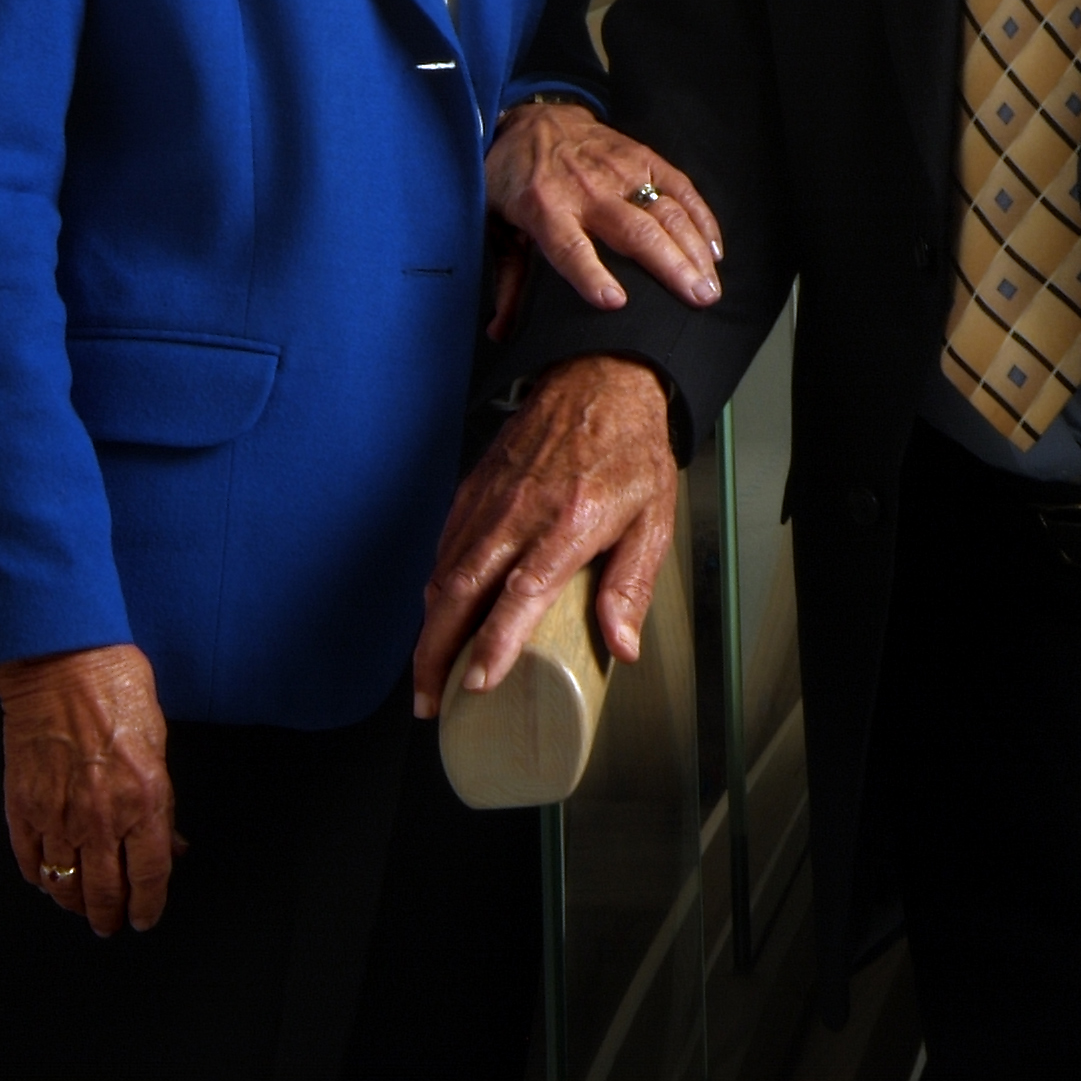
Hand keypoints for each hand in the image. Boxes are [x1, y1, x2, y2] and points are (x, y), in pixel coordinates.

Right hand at [0, 643, 180, 935]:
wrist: (62, 666)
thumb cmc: (118, 693)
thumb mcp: (159, 745)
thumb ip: (162, 802)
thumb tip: (171, 842)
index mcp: (144, 801)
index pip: (149, 874)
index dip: (148, 904)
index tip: (145, 918)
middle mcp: (101, 818)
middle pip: (104, 891)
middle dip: (109, 916)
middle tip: (110, 925)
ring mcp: (57, 816)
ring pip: (64, 885)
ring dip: (73, 903)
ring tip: (80, 908)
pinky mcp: (22, 807)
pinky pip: (30, 861)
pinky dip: (39, 878)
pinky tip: (47, 880)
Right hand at [415, 357, 676, 717]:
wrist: (600, 379)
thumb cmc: (630, 451)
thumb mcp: (653, 519)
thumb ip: (632, 584)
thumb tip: (622, 646)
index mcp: (569, 522)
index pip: (520, 594)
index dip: (494, 643)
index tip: (478, 682)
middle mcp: (520, 512)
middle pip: (461, 593)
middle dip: (436, 654)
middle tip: (431, 701)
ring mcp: (490, 499)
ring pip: (443, 573)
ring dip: (428, 630)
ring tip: (427, 675)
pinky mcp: (473, 489)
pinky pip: (444, 547)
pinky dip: (433, 589)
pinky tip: (435, 618)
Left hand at [485, 101, 721, 335]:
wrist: (533, 120)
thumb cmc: (515, 179)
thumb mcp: (498, 226)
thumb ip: (507, 279)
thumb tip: (500, 332)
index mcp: (544, 208)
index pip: (569, 246)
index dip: (591, 274)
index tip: (614, 302)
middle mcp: (586, 189)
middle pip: (635, 231)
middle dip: (671, 266)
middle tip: (697, 299)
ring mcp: (619, 171)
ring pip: (666, 211)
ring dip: (693, 249)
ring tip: (710, 285)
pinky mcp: (644, 158)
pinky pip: (680, 187)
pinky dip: (702, 218)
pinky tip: (715, 249)